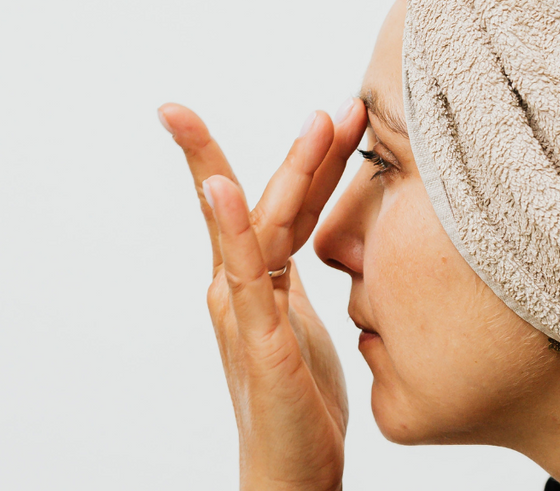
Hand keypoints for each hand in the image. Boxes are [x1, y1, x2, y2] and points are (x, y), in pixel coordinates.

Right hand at [158, 101, 366, 490]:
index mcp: (260, 279)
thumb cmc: (299, 399)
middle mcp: (242, 286)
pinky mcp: (258, 342)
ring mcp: (244, 311)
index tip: (330, 113)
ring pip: (261, 227)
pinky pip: (247, 279)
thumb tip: (317, 231)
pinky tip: (219, 190)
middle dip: (305, 151)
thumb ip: (296, 274)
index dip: (302, 158)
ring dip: (289, 171)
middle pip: (270, 202)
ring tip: (318, 123)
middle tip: (339, 105)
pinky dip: (231, 231)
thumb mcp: (306, 321)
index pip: (278, 204)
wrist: (291, 471)